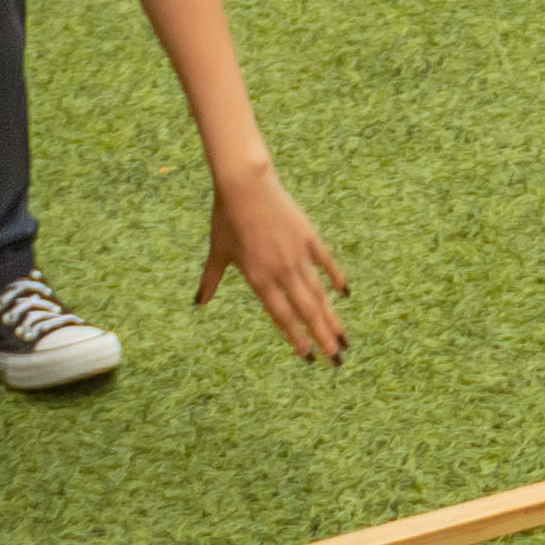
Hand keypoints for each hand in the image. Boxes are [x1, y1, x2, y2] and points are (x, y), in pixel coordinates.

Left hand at [195, 160, 350, 361]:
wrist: (245, 185)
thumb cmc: (226, 217)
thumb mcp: (218, 252)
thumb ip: (210, 279)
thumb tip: (199, 302)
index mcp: (258, 279)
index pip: (282, 317)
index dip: (296, 339)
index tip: (309, 358)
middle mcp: (281, 271)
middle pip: (307, 311)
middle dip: (323, 337)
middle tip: (338, 360)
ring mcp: (297, 255)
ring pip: (319, 293)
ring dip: (332, 318)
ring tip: (345, 339)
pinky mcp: (308, 237)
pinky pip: (326, 263)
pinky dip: (336, 278)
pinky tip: (345, 294)